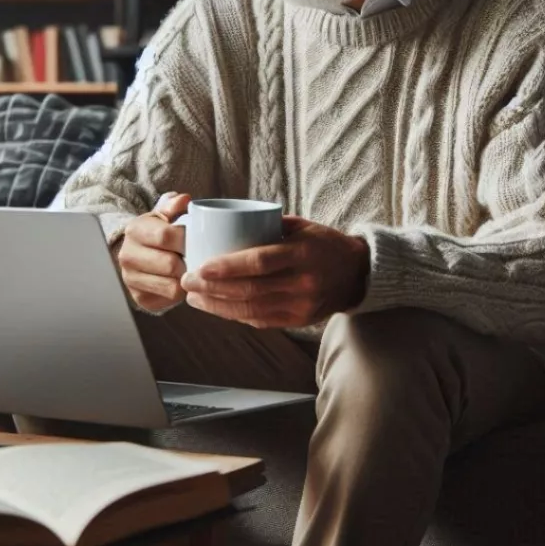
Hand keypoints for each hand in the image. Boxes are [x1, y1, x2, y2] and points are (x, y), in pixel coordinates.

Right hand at [117, 192, 189, 312]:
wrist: (138, 255)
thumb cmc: (157, 232)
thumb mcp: (163, 215)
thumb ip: (173, 205)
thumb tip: (184, 199)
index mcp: (134, 230)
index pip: (166, 236)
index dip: (187, 239)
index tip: (199, 239)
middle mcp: (127, 256)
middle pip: (170, 264)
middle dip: (189, 261)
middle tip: (199, 257)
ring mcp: (131, 279)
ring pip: (171, 286)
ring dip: (186, 279)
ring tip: (191, 269)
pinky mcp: (139, 298)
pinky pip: (169, 299)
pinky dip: (180, 292)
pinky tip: (182, 281)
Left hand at [180, 216, 369, 328]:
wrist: (357, 274)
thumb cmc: (324, 244)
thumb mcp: (302, 226)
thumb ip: (267, 226)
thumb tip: (225, 224)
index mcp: (302, 254)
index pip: (259, 262)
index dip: (227, 267)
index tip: (200, 266)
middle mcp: (302, 283)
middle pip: (250, 290)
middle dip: (212, 288)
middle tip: (187, 281)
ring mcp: (301, 306)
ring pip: (251, 310)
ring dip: (217, 306)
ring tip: (194, 297)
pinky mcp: (298, 321)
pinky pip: (260, 320)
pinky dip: (235, 315)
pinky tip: (216, 307)